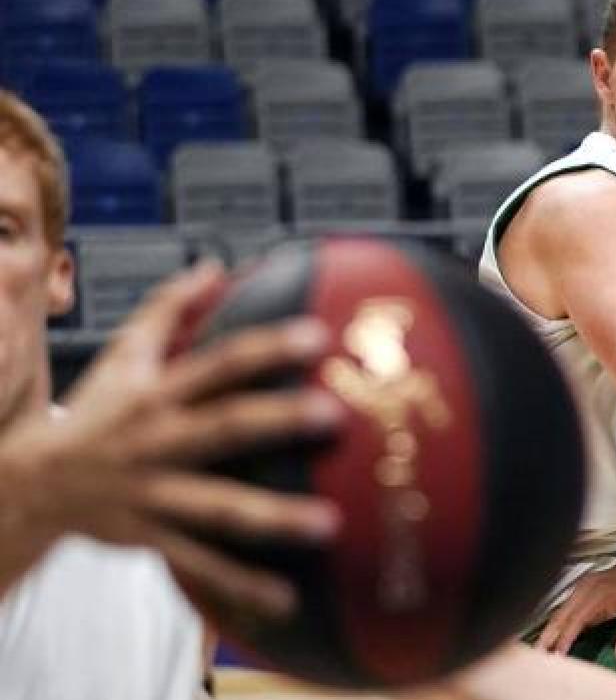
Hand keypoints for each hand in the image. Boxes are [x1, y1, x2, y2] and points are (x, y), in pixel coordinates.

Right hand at [6, 261, 342, 616]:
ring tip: (330, 525)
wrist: (32, 482)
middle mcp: (157, 441)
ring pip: (217, 507)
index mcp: (158, 392)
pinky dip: (242, 583)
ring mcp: (154, 493)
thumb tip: (216, 266)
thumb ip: (169, 308)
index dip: (265, 347)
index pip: (218, 363)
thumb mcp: (123, 354)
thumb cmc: (96, 409)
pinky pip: (201, 565)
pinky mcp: (151, 539)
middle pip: (224, 427)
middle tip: (335, 416)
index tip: (316, 336)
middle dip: (278, 422)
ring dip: (273, 518)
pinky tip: (287, 597)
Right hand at [534, 555, 615, 659]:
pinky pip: (568, 605)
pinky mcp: (586, 586)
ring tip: (541, 649)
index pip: (577, 619)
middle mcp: (589, 587)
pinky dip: (559, 620)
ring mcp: (585, 585)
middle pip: (562, 614)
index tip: (558, 656)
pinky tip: (554, 633)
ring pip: (562, 609)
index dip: (565, 638)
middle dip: (549, 635)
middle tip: (538, 655)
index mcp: (602, 593)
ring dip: (551, 628)